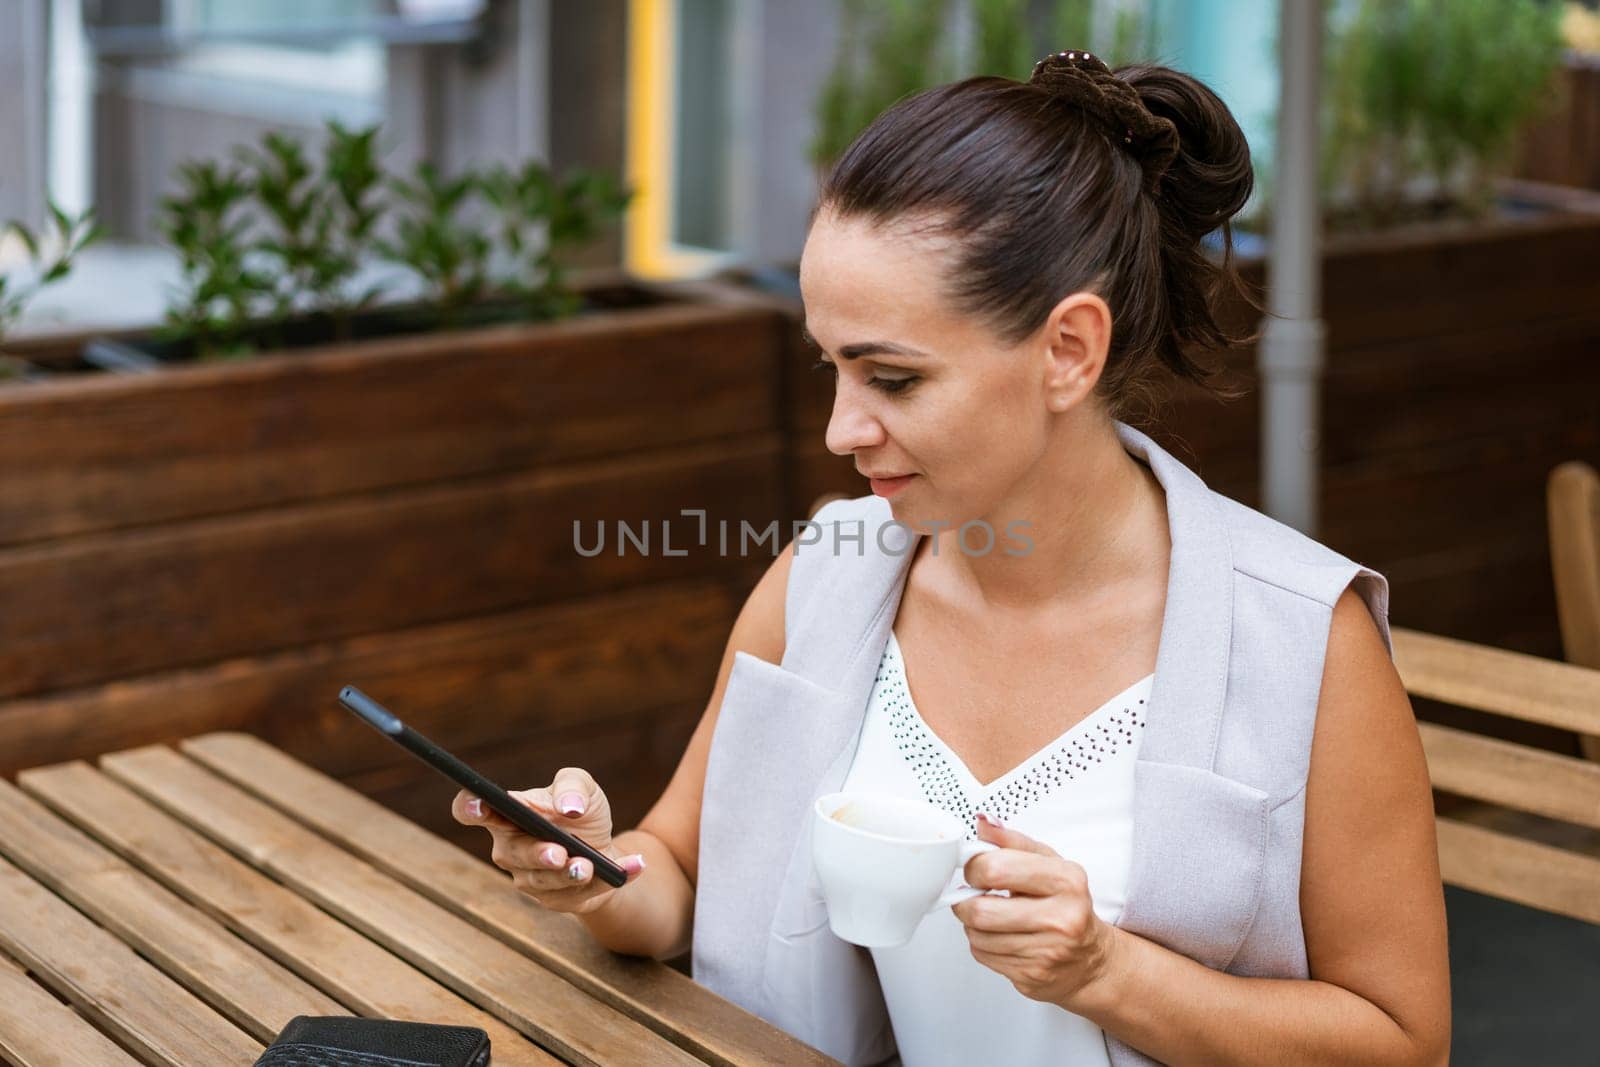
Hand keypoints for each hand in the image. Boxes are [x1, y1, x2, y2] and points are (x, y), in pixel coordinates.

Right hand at [451, 766, 645, 913]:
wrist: (605, 845)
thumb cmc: (580, 811)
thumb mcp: (582, 786)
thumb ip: (573, 787)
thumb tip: (569, 807)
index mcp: (507, 816)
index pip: (470, 811)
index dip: (468, 808)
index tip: (478, 804)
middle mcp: (510, 850)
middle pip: (512, 854)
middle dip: (536, 854)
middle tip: (558, 853)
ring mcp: (530, 879)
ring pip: (544, 881)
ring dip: (569, 874)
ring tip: (590, 866)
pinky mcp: (556, 900)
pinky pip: (582, 895)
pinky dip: (611, 879)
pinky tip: (633, 867)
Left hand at [950, 812, 1120, 1009]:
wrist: (1090, 959)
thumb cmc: (1066, 905)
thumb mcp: (1049, 863)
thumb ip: (1012, 841)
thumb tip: (983, 822)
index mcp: (1066, 880)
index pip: (996, 869)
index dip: (973, 867)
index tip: (975, 868)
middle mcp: (1061, 918)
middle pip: (981, 910)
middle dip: (964, 901)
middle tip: (971, 895)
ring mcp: (1047, 952)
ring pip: (977, 935)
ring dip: (972, 924)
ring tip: (989, 915)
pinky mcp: (1032, 976)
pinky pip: (983, 955)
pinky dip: (982, 943)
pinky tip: (999, 936)